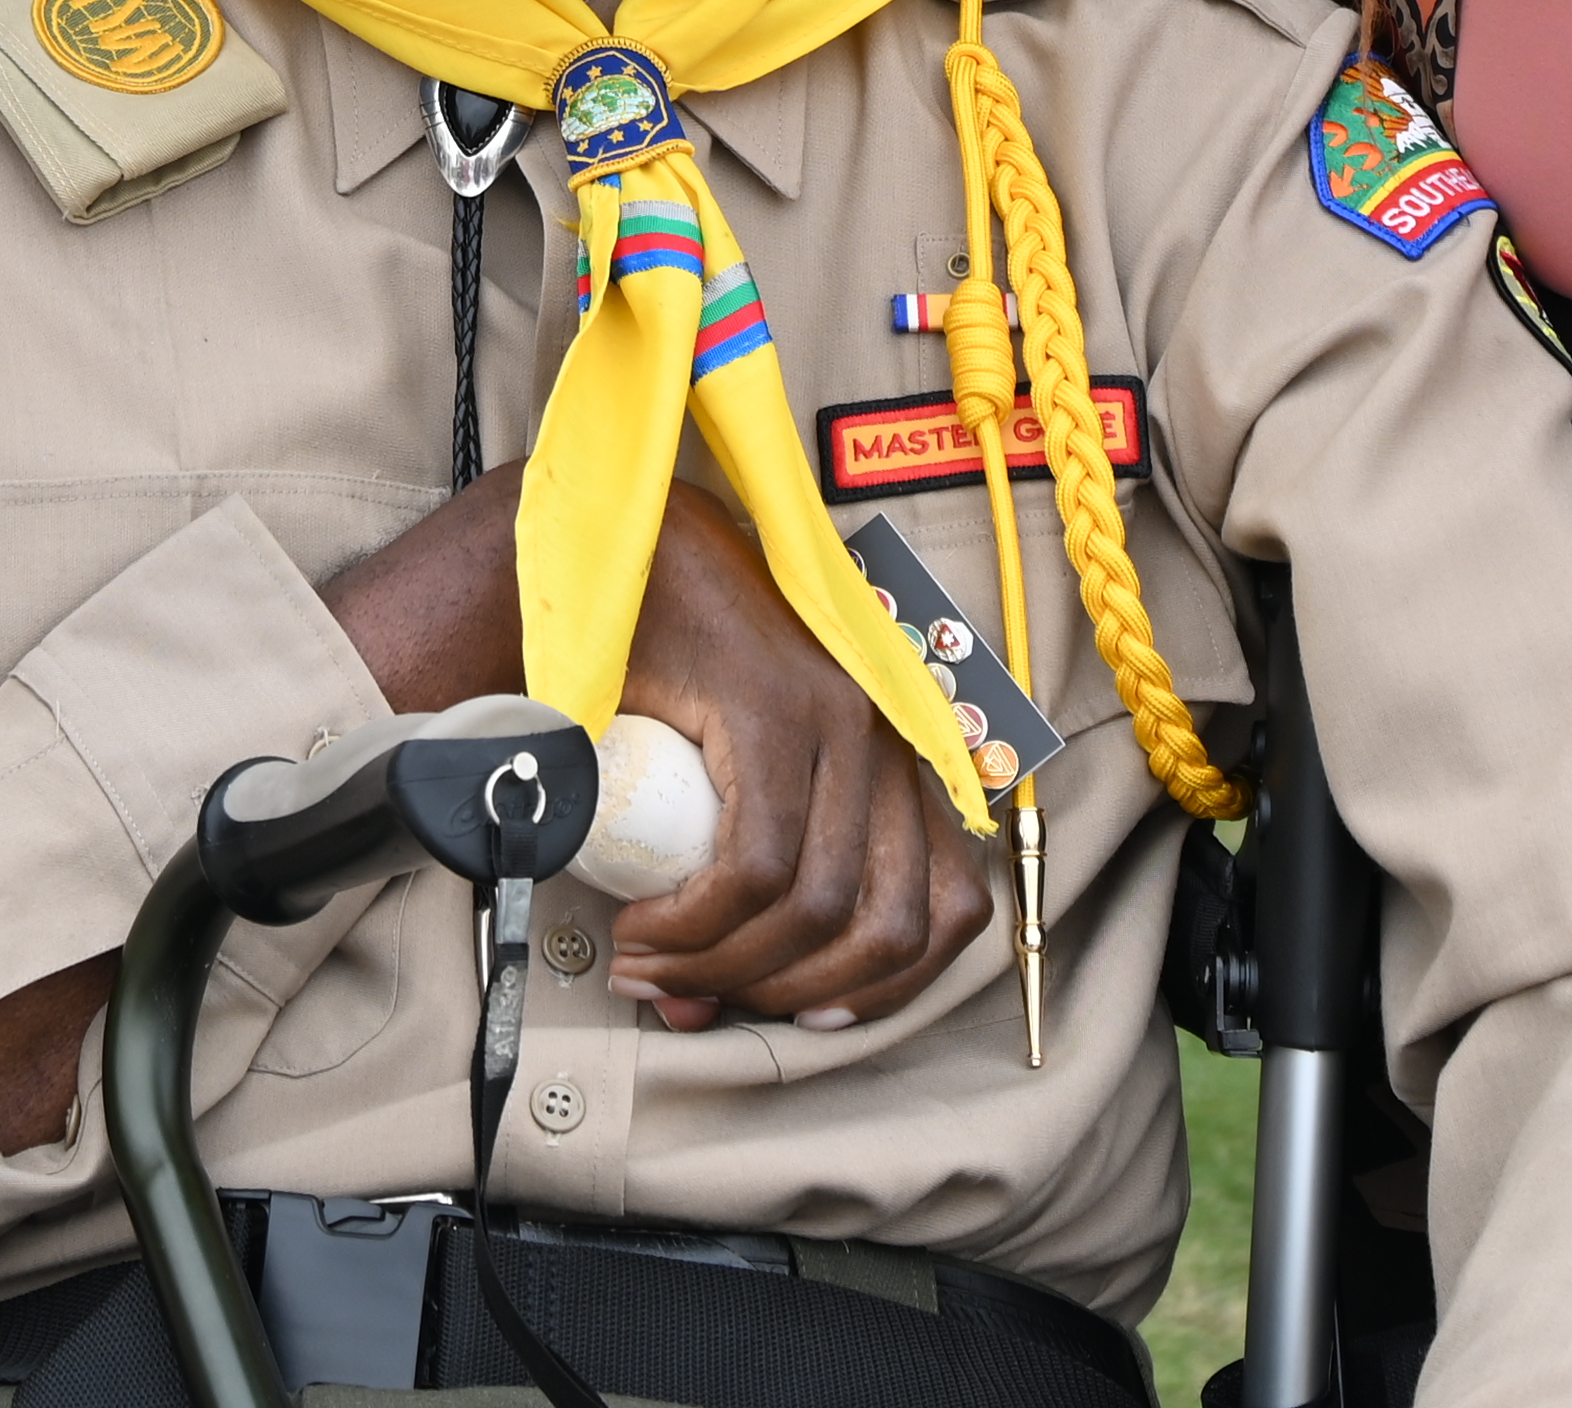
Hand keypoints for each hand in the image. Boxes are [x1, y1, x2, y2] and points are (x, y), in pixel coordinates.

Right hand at [597, 487, 983, 1032]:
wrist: (620, 552)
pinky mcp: (776, 706)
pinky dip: (700, 925)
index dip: (887, 990)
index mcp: (901, 758)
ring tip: (655, 968)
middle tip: (705, 998)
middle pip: (893, 926)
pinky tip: (647, 929)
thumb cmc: (665, 673)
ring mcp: (839, 717)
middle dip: (795, 996)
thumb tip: (700, 1017)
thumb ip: (727, 905)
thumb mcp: (722, 792)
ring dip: (733, 968)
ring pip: (824, 907)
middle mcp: (890, 737)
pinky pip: (758, 864)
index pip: (951, 909)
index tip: (803, 1017)